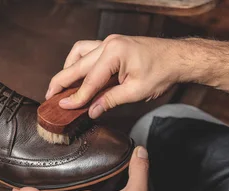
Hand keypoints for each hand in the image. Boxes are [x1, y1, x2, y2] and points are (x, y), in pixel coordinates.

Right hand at [46, 35, 184, 118]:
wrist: (178, 58)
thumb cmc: (162, 72)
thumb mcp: (136, 92)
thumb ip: (109, 100)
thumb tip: (91, 111)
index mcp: (114, 53)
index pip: (89, 80)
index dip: (75, 96)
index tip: (62, 106)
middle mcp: (108, 44)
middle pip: (77, 65)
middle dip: (62, 81)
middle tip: (50, 97)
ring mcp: (109, 42)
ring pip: (79, 53)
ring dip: (68, 69)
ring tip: (61, 86)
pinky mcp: (112, 45)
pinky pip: (88, 51)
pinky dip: (79, 62)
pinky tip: (77, 74)